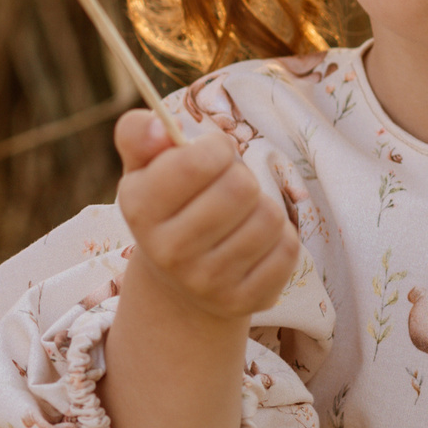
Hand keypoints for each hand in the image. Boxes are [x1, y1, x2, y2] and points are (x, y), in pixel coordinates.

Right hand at [113, 108, 297, 324]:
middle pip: (241, 188)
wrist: (178, 284)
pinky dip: (279, 239)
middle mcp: (168, 252)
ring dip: (262, 208)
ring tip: (240, 218)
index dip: (217, 149)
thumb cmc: (169, 207)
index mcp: (140, 209)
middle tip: (228, 190)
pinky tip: (255, 245)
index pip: (198, 162)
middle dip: (242, 178)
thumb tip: (160, 126)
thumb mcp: (144, 168)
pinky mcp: (242, 302)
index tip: (212, 158)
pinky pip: (287, 250)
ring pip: (269, 218)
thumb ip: (140, 134)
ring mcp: (205, 283)